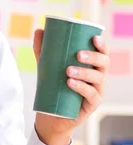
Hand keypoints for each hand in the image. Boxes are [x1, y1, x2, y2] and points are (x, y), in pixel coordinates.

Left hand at [32, 28, 109, 144]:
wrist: (51, 116)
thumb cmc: (53, 88)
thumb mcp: (47, 67)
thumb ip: (43, 49)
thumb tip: (39, 29)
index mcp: (91, 66)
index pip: (102, 53)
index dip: (102, 45)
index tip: (94, 38)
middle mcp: (97, 77)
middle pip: (104, 64)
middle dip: (93, 57)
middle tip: (77, 55)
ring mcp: (96, 91)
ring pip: (97, 79)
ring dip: (84, 73)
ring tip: (68, 70)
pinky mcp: (91, 105)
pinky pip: (91, 95)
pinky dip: (81, 88)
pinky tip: (70, 83)